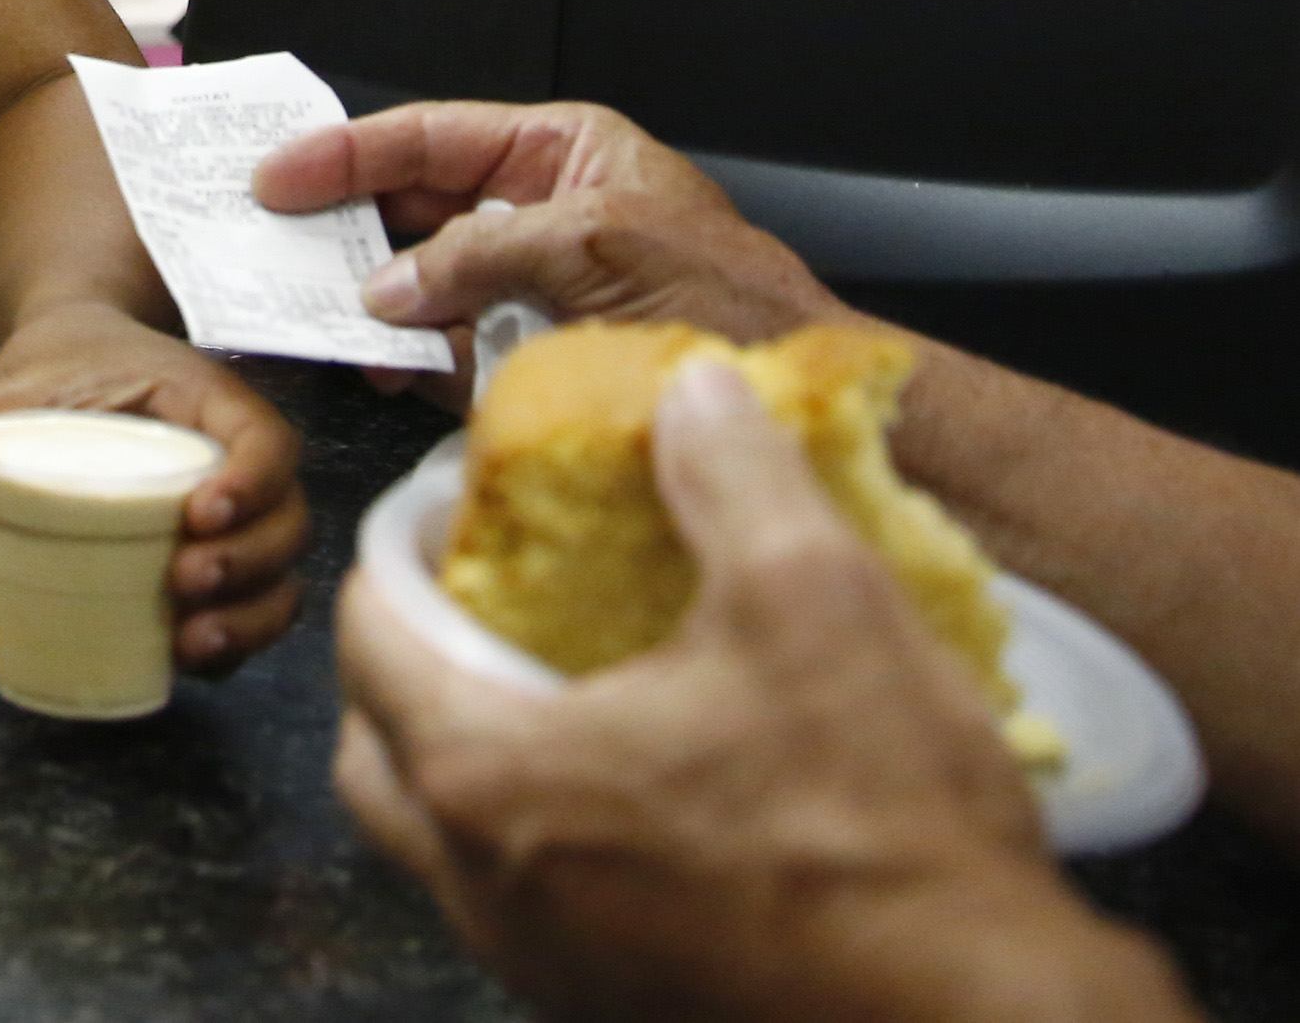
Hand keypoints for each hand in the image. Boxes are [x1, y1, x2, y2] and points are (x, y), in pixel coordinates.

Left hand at [0, 299, 309, 673]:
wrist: (81, 359)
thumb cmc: (64, 369)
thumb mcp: (21, 387)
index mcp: (212, 404)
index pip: (267, 441)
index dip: (252, 481)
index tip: (201, 512)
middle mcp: (242, 462)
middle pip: (286, 520)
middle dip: (247, 565)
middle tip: (183, 584)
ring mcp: (240, 514)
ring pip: (280, 573)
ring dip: (250, 616)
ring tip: (191, 643)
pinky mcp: (221, 556)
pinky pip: (254, 603)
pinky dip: (237, 639)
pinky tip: (192, 664)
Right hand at [256, 100, 839, 358]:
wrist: (799, 405)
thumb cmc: (727, 305)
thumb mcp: (598, 246)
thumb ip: (483, 252)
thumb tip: (390, 290)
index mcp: (563, 154)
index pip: (432, 137)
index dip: (347, 153)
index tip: (276, 178)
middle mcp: (541, 212)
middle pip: (415, 207)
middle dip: (346, 227)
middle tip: (274, 245)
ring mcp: (535, 288)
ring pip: (423, 283)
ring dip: (371, 301)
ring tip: (322, 317)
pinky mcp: (535, 356)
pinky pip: (450, 350)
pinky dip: (410, 359)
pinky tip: (383, 367)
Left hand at [334, 357, 1188, 1022]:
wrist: (981, 1017)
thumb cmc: (883, 827)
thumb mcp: (815, 597)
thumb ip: (731, 474)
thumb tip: (693, 392)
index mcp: (487, 776)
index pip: (370, 636)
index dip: (405, 553)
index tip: (463, 514)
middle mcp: (482, 882)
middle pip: (378, 744)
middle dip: (412, 661)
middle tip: (489, 598)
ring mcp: (538, 958)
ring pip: (442, 835)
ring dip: (474, 751)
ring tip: (567, 680)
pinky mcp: (606, 1001)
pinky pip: (521, 898)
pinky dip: (540, 830)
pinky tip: (640, 783)